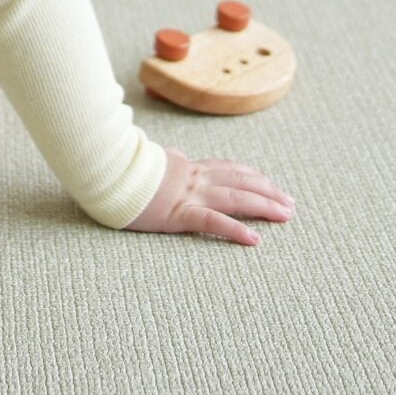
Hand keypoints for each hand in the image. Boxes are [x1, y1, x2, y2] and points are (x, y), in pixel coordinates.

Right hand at [124, 145, 293, 245]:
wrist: (105, 172)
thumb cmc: (123, 169)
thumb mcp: (152, 160)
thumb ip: (167, 159)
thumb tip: (173, 154)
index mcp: (189, 167)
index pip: (230, 169)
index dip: (255, 177)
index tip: (272, 185)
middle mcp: (195, 178)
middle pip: (242, 182)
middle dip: (270, 192)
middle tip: (290, 204)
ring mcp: (189, 195)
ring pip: (236, 198)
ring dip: (265, 206)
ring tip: (286, 216)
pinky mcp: (178, 214)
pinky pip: (213, 222)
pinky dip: (236, 230)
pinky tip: (254, 239)